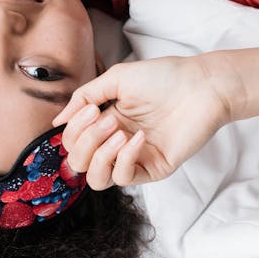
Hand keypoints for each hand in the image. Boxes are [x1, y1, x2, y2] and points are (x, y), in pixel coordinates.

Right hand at [52, 55, 236, 189]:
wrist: (201, 85)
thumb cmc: (164, 77)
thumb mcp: (116, 79)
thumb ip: (84, 97)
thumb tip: (57, 121)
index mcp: (106, 122)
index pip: (72, 141)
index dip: (74, 130)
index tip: (92, 109)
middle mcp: (116, 143)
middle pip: (79, 163)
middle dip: (85, 141)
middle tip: (107, 119)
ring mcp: (135, 158)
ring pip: (96, 180)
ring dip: (99, 156)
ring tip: (118, 133)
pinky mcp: (154, 168)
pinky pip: (125, 178)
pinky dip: (125, 158)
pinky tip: (137, 138)